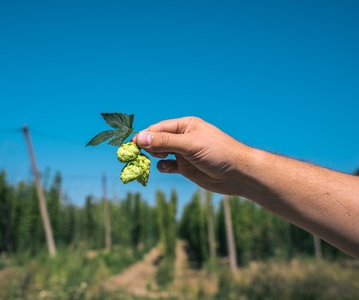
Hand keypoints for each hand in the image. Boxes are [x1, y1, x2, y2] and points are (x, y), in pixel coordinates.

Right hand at [132, 116, 247, 194]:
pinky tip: (165, 167)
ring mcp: (183, 153)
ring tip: (155, 159)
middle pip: (157, 140)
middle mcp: (183, 138)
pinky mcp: (185, 168)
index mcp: (185, 125)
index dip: (145, 136)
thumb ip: (165, 142)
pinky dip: (163, 166)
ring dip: (153, 157)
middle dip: (147, 147)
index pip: (158, 129)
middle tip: (136, 155)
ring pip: (160, 153)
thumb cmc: (217, 152)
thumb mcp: (190, 145)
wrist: (238, 174)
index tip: (131, 145)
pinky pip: (167, 165)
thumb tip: (140, 138)